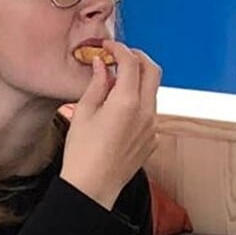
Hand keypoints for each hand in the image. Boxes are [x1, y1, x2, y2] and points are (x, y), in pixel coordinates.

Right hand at [60, 40, 161, 210]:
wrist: (92, 187)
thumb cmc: (82, 152)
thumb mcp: (83, 112)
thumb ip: (97, 83)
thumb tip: (102, 65)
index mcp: (127, 103)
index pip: (131, 62)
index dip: (119, 49)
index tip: (107, 47)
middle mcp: (146, 112)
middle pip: (153, 70)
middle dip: (138, 58)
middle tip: (119, 56)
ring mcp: (152, 127)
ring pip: (153, 91)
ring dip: (138, 81)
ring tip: (114, 84)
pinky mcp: (153, 139)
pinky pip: (150, 112)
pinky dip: (138, 102)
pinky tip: (119, 110)